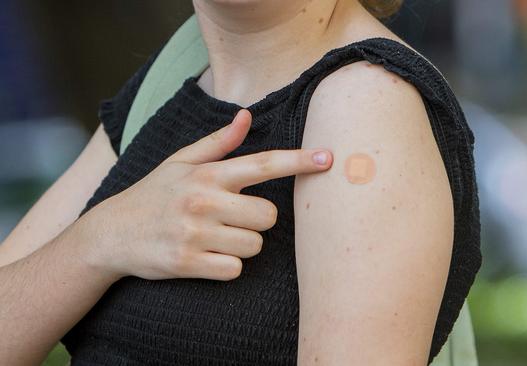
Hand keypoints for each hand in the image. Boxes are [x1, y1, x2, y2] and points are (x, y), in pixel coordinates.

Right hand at [79, 109, 332, 280]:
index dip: (299, 161)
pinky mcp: (187, 263)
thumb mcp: (180, 162)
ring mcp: (195, 233)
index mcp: (207, 174)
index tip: (329, 158)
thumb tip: (247, 116)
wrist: (110, 234)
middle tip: (233, 219)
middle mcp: (203, 200)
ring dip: (243, 245)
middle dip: (258, 220)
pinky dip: (227, 266)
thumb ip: (218, 143)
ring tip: (216, 238)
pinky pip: (235, 269)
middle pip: (269, 216)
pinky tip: (206, 257)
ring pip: (255, 245)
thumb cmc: (154, 195)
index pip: (263, 163)